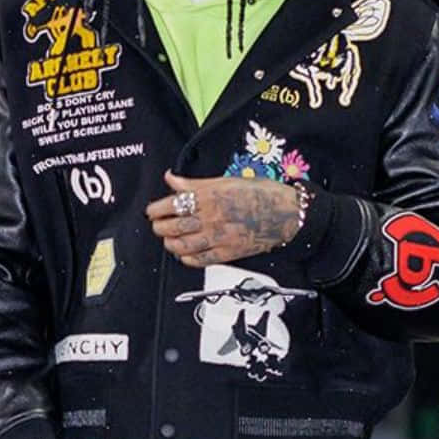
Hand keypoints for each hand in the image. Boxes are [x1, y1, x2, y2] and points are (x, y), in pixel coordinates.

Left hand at [146, 170, 301, 267]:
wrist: (287, 213)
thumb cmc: (260, 194)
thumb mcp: (226, 181)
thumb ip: (195, 183)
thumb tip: (171, 178)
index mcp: (209, 197)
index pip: (172, 204)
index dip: (156, 210)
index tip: (152, 211)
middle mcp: (211, 218)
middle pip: (174, 227)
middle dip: (160, 228)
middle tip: (157, 226)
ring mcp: (219, 237)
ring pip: (183, 245)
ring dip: (171, 244)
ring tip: (168, 240)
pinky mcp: (228, 253)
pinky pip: (200, 260)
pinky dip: (187, 259)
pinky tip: (184, 254)